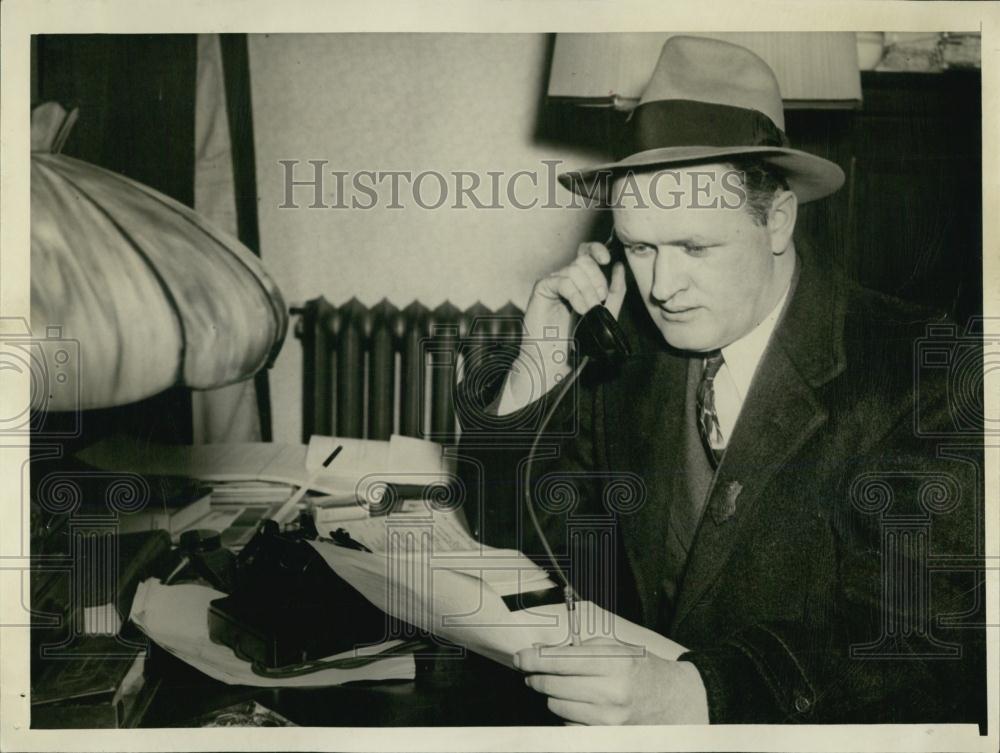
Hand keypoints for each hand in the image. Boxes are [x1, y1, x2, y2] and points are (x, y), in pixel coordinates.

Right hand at [498, 243, 626, 414]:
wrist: (553, 360)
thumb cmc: (575, 342)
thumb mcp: (604, 315)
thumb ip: (615, 292)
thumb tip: (619, 267)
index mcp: (580, 282)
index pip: (587, 252)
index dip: (597, 250)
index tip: (607, 260)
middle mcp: (565, 279)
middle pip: (584, 260)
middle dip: (597, 279)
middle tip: (599, 301)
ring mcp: (553, 283)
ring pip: (575, 269)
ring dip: (587, 290)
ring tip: (588, 310)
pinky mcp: (541, 290)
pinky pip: (562, 280)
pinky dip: (575, 294)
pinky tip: (580, 309)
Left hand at [514, 637, 709, 724]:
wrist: (671, 700)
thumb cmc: (640, 670)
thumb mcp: (616, 648)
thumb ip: (580, 649)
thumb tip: (541, 654)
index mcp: (614, 663)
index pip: (561, 660)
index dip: (535, 659)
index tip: (520, 658)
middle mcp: (611, 692)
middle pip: (554, 685)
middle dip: (537, 677)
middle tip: (532, 673)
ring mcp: (608, 718)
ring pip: (557, 706)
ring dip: (552, 695)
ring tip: (560, 687)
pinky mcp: (606, 735)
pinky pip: (568, 724)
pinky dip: (566, 713)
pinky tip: (577, 704)